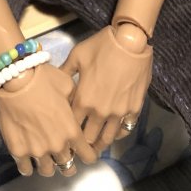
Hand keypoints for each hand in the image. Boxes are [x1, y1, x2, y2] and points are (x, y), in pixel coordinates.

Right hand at [0, 63, 98, 177]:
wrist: (17, 80)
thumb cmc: (44, 80)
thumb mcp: (68, 86)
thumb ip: (74, 103)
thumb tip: (75, 107)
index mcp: (72, 131)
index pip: (88, 156)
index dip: (89, 156)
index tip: (86, 154)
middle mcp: (57, 145)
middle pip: (68, 167)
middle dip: (68, 162)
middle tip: (64, 156)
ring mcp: (37, 151)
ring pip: (47, 171)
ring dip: (48, 165)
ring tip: (45, 159)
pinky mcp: (18, 151)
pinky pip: (25, 169)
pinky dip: (28, 166)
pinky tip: (28, 160)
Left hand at [60, 25, 152, 151]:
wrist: (130, 42)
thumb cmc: (101, 47)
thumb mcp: (77, 56)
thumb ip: (65, 72)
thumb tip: (55, 81)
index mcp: (83, 100)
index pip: (71, 126)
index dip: (67, 132)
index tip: (64, 136)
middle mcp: (100, 111)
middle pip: (88, 137)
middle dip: (82, 144)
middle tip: (78, 148)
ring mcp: (118, 112)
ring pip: (108, 138)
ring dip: (100, 144)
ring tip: (95, 148)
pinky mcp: (134, 109)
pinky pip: (125, 128)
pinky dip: (118, 134)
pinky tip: (114, 133)